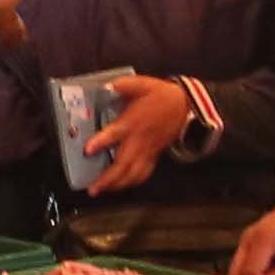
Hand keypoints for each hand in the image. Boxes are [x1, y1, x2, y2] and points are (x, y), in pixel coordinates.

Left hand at [88, 72, 197, 192]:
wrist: (186, 107)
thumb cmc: (161, 96)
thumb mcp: (143, 84)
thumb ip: (125, 85)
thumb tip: (107, 85)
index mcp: (132, 123)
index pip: (115, 134)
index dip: (101, 142)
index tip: (88, 150)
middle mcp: (139, 140)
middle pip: (123, 164)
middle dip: (108, 179)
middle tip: (93, 189)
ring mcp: (147, 150)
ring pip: (133, 173)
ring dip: (117, 185)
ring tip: (102, 190)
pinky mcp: (154, 155)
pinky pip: (144, 173)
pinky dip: (132, 182)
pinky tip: (122, 186)